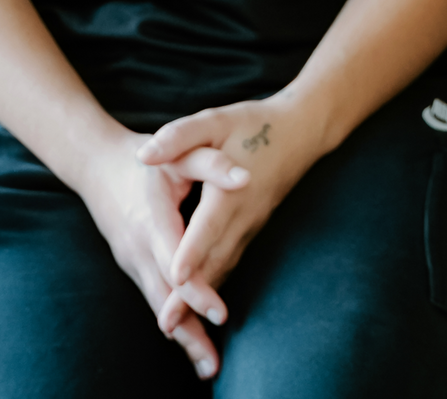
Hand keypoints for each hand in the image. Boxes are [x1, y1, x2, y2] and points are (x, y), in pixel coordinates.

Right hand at [79, 128, 233, 379]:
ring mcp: (132, 261)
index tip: (219, 313)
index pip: (175, 263)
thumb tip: (246, 178)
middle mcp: (138, 249)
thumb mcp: (179, 152)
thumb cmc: (147, 158)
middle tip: (213, 363)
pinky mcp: (134, 266)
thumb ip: (211, 164)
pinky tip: (190, 343)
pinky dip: (172, 323)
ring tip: (208, 366)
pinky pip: (155, 299)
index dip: (196, 290)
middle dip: (189, 331)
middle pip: (165, 298)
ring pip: (158, 305)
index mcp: (151, 220)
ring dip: (182, 337)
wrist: (98, 166)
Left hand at [139, 92, 324, 312]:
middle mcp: (242, 214)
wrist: (304, 130)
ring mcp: (251, 225)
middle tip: (166, 324)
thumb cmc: (254, 122)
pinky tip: (201, 301)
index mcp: (229, 189)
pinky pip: (232, 261)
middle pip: (215, 259)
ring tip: (177, 326)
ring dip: (203, 296)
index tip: (174, 277)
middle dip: (191, 294)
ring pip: (225, 266)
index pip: (207, 225)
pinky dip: (216, 283)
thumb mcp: (215, 120)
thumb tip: (143, 154)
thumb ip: (179, 136)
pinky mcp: (254, 229)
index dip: (191, 251)